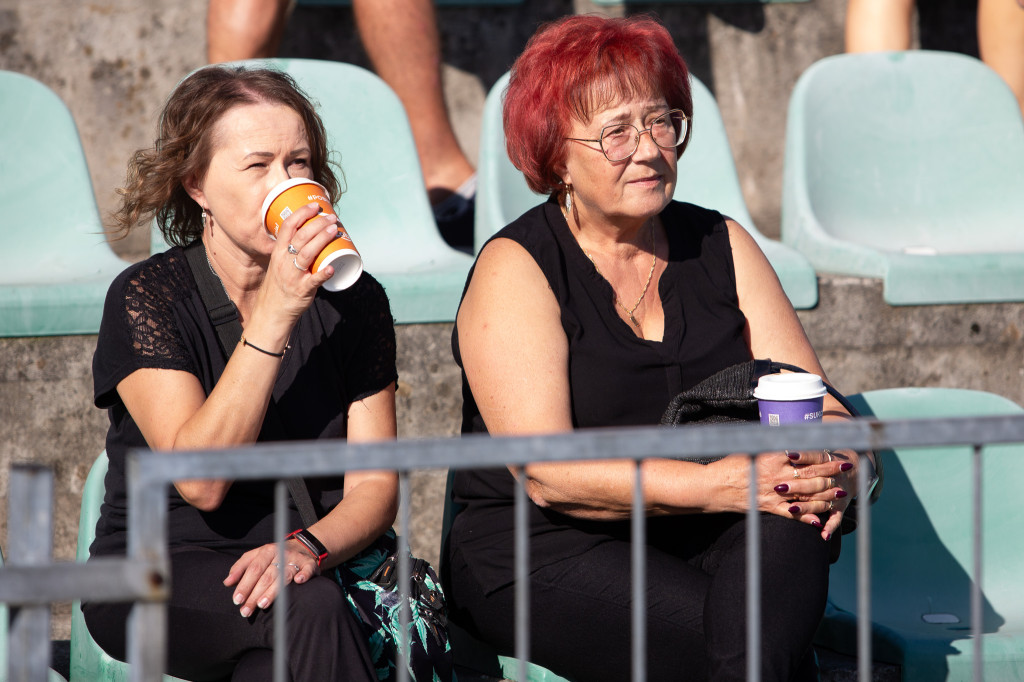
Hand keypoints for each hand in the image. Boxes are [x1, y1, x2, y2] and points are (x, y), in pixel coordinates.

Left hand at [222, 540, 319, 617]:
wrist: (301, 547)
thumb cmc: (273, 556)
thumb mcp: (256, 556)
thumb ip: (240, 568)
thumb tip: (227, 582)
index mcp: (267, 551)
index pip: (253, 569)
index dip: (244, 584)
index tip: (236, 600)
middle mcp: (281, 553)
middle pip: (267, 575)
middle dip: (255, 594)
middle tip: (246, 611)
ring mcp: (296, 559)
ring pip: (284, 575)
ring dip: (273, 590)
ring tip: (262, 605)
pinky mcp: (309, 564)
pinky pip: (307, 569)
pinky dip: (304, 574)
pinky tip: (299, 582)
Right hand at [257, 202, 341, 321]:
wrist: (272, 311)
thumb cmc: (279, 286)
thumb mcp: (279, 264)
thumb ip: (291, 251)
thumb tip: (312, 235)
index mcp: (278, 253)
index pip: (288, 227)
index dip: (302, 214)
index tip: (315, 206)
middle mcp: (284, 262)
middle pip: (301, 237)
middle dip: (317, 224)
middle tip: (331, 217)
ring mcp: (293, 276)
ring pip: (307, 254)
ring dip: (322, 240)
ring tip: (335, 230)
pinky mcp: (302, 290)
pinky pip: (313, 281)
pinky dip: (323, 273)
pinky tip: (332, 268)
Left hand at [774, 449, 858, 539]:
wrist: (856, 466)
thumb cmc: (828, 458)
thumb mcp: (820, 451)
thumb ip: (805, 450)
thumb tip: (786, 446)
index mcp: (829, 461)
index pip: (816, 457)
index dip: (803, 456)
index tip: (788, 455)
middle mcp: (835, 478)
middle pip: (815, 481)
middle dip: (798, 485)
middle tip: (781, 487)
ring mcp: (839, 494)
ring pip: (822, 501)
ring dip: (807, 506)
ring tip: (791, 509)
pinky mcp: (841, 506)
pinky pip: (836, 518)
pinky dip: (830, 527)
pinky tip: (823, 535)